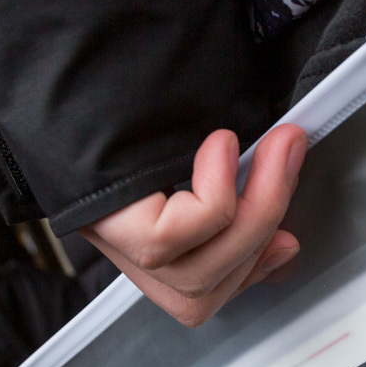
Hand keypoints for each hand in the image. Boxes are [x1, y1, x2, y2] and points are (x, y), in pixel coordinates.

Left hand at [81, 124, 306, 326]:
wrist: (76, 73)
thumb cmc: (126, 108)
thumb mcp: (191, 154)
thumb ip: (229, 197)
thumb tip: (277, 233)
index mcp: (141, 242)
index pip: (200, 292)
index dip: (250, 273)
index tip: (286, 240)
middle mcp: (125, 252)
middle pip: (204, 290)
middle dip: (264, 230)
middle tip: (289, 160)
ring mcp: (115, 243)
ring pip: (198, 275)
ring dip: (255, 212)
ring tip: (271, 153)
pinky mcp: (110, 227)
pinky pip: (178, 237)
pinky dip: (215, 194)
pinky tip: (220, 149)